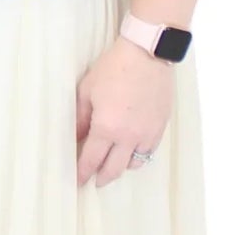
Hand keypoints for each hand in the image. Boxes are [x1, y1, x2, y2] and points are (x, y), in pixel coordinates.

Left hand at [74, 35, 173, 187]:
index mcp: (107, 128)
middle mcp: (128, 137)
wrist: (147, 54)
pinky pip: (149, 152)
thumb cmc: (114, 69)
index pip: (92, 161)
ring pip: (134, 164)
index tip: (78, 181)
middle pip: (114, 170)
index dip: (83, 173)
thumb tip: (75, 138)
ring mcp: (147, 134)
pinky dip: (138, 156)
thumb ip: (80, 119)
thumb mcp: (87, 91)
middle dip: (101, 178)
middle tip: (94, 181)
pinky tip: (131, 152)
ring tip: (113, 164)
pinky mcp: (160, 127)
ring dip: (121, 167)